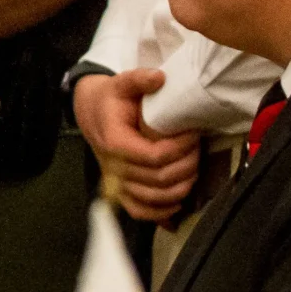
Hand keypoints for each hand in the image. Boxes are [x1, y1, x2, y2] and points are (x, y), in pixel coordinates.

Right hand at [74, 69, 200, 223]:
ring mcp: (115, 181)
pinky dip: (160, 213)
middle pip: (158, 179)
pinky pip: (139, 210)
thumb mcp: (121, 83)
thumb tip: (160, 78)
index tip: (193, 134)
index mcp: (114, 142)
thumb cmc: (111, 99)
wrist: (92, 113)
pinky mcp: (119, 190)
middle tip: (198, 150)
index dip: (179, 149)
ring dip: (180, 188)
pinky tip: (178, 203)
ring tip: (194, 170)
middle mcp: (113, 166)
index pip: (153, 157)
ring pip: (152, 198)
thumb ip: (139, 79)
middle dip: (186, 166)